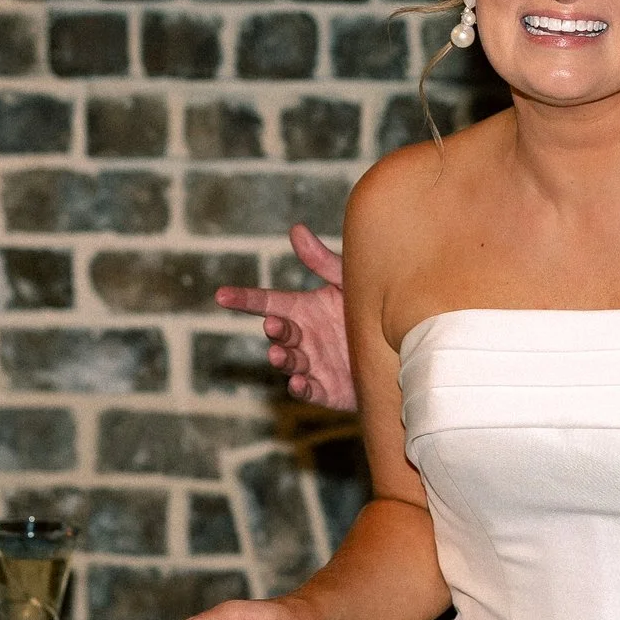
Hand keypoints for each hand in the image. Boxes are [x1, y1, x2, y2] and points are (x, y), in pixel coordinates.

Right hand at [213, 223, 353, 411]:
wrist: (398, 348)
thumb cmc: (367, 312)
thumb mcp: (345, 284)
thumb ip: (321, 262)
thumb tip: (295, 229)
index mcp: (302, 310)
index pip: (266, 302)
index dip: (244, 299)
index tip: (221, 295)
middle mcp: (302, 337)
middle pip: (279, 333)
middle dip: (274, 329)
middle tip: (274, 324)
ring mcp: (311, 364)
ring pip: (288, 362)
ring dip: (280, 359)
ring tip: (278, 354)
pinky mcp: (324, 389)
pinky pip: (307, 390)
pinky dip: (299, 387)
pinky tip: (297, 381)